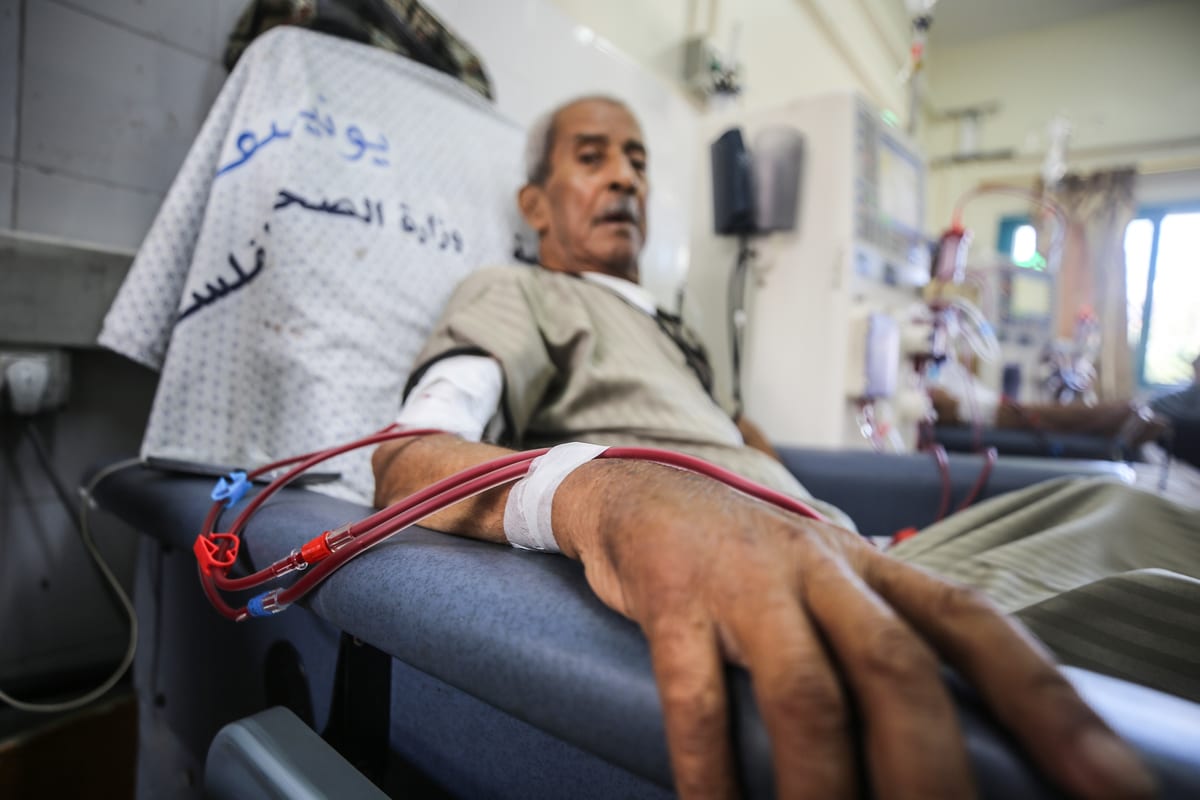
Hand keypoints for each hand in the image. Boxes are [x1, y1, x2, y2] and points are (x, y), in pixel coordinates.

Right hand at [556, 460, 1155, 798]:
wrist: (642, 487)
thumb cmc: (750, 558)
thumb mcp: (831, 585)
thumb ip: (884, 642)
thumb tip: (950, 750)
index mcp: (875, 569)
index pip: (978, 630)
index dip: (1049, 707)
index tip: (1112, 790)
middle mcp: (824, 569)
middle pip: (901, 670)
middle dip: (934, 774)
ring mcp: (747, 583)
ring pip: (809, 693)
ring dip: (825, 790)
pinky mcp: (675, 598)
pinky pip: (698, 698)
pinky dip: (711, 773)